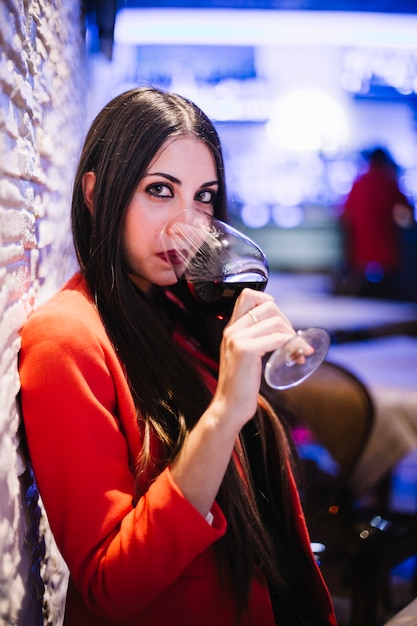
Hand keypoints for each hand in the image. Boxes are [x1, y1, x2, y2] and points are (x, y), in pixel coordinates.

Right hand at [212, 288, 295, 430]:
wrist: (229, 407)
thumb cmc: (241, 385)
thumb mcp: (245, 356)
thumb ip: (255, 339)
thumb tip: (283, 329)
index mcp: (231, 329)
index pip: (248, 295)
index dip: (267, 300)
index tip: (279, 320)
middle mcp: (232, 330)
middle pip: (268, 305)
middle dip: (286, 321)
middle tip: (292, 341)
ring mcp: (237, 339)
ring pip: (276, 321)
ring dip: (292, 335)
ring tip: (297, 352)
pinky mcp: (246, 351)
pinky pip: (278, 338)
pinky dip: (292, 345)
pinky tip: (296, 356)